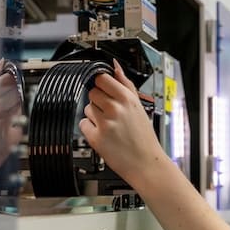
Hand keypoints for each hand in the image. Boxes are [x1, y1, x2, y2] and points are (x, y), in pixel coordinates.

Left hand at [79, 59, 166, 188]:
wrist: (146, 163)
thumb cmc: (144, 137)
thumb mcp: (139, 106)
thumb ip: (125, 84)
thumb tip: (115, 66)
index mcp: (126, 99)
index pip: (101, 78)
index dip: (101, 83)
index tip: (103, 88)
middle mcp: (115, 109)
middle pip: (92, 92)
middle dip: (98, 100)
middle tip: (110, 112)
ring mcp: (104, 123)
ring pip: (87, 108)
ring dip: (94, 115)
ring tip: (109, 125)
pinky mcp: (95, 138)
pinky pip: (83, 124)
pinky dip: (90, 129)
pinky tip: (103, 133)